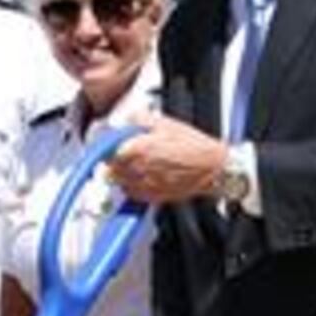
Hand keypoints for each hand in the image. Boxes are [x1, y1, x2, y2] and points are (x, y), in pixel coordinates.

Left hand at [101, 116, 226, 203]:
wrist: (211, 168)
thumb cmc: (193, 146)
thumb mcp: (164, 121)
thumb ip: (139, 119)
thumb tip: (127, 119)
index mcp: (136, 149)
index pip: (104, 148)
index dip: (103, 142)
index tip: (103, 140)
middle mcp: (135, 170)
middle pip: (108, 166)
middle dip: (113, 157)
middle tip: (124, 149)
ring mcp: (142, 185)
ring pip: (117, 181)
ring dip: (121, 172)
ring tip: (135, 162)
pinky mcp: (150, 197)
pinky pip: (130, 192)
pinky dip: (131, 184)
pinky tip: (143, 174)